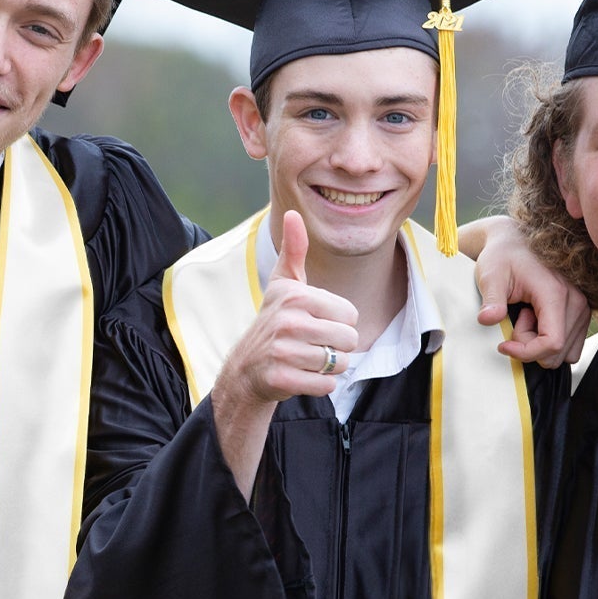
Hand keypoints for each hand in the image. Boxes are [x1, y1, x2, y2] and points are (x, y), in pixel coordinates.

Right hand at [220, 211, 359, 406]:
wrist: (247, 367)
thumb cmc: (274, 321)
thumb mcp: (283, 285)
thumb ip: (294, 251)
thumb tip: (293, 213)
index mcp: (295, 296)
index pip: (350, 314)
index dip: (339, 322)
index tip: (315, 323)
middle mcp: (288, 322)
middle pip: (349, 339)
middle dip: (337, 347)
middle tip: (313, 344)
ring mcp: (283, 351)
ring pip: (339, 363)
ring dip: (329, 366)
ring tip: (307, 360)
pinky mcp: (281, 378)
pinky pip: (326, 385)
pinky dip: (320, 384)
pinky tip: (302, 375)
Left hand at [465, 215, 590, 367]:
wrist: (514, 243)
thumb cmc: (503, 257)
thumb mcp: (490, 276)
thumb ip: (491, 299)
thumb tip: (488, 319)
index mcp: (555, 293)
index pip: (552, 343)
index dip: (526, 352)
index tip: (504, 344)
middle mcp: (576, 300)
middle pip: (557, 351)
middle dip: (530, 345)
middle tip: (517, 318)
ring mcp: (582, 307)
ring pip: (564, 351)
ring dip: (540, 342)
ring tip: (525, 315)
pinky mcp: (581, 312)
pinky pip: (570, 345)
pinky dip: (549, 340)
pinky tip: (536, 319)